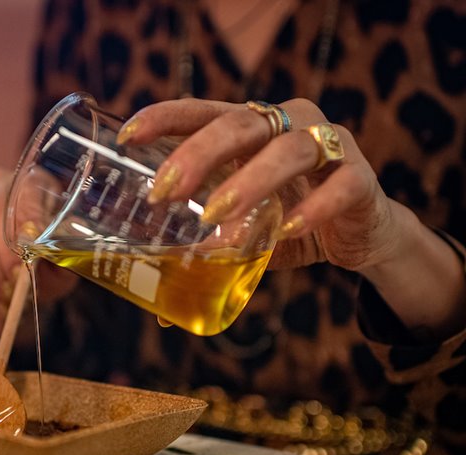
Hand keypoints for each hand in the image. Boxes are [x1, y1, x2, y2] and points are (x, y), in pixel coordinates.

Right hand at [0, 168, 77, 334]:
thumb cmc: (51, 262)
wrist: (29, 274)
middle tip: (14, 279)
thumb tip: (59, 246)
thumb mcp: (65, 257)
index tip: (31, 253)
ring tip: (3, 295)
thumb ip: (65, 251)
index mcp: (31, 182)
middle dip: (3, 250)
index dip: (26, 222)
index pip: (24, 193)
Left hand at [117, 98, 394, 271]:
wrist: (360, 236)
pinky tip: (285, 230)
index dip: (165, 117)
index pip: (202, 110)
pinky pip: (340, 186)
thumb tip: (161, 310)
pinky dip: (312, 209)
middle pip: (240, 122)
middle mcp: (289, 123)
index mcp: (251, 127)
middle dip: (197, 154)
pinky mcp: (362, 179)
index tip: (128, 136)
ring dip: (248, 181)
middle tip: (164, 191)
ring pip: (289, 149)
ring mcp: (330, 146)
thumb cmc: (290, 221)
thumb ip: (207, 253)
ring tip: (214, 216)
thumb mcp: (243, 232)